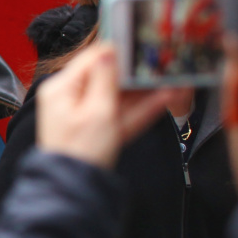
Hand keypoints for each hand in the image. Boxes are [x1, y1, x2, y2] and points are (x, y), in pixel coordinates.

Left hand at [36, 44, 182, 168]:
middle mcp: (71, 97)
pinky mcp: (98, 129)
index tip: (145, 46)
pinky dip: (143, 108)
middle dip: (138, 73)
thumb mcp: (97, 111)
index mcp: (63, 88)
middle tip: (164, 63)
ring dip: (147, 90)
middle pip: (109, 77)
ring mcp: (85, 114)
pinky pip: (122, 114)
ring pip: (120, 96)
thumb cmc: (80, 152)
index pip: (93, 58)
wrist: (75, 191)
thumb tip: (110, 51)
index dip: (121, 51)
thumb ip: (106, 79)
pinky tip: (167, 97)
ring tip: (175, 79)